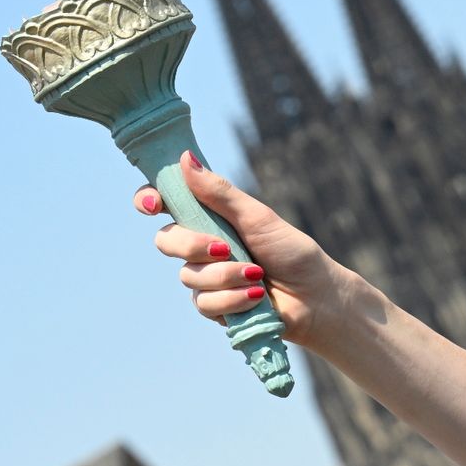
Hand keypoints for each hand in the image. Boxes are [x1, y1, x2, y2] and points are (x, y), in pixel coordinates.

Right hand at [134, 152, 360, 349]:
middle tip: (224, 248)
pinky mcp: (214, 307)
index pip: (165, 204)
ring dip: (224, 275)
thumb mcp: (257, 218)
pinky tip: (256, 296)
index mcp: (210, 218)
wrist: (316, 297)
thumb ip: (220, 193)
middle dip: (192, 245)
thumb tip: (185, 158)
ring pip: (187, 276)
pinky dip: (232, 299)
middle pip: (166, 240)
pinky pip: (204, 303)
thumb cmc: (292, 252)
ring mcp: (206, 278)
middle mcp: (202, 247)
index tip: (153, 203)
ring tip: (257, 276)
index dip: (148, 200)